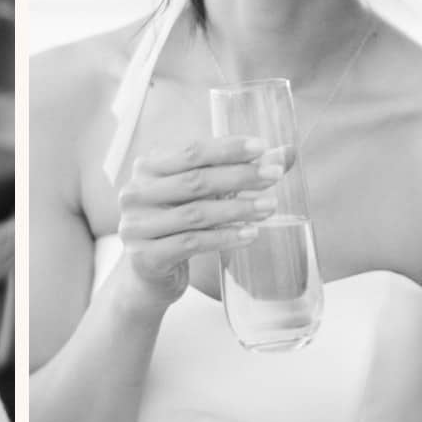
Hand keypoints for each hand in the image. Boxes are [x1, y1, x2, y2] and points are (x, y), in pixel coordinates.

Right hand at [115, 137, 284, 309]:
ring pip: (196, 213)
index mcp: (147, 168)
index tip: (262, 147)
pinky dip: (224, 238)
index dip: (227, 148)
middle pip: (195, 181)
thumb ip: (237, 172)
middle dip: (239, 176)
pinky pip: (192, 243)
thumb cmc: (178, 225)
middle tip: (273, 177)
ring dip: (238, 209)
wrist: (147, 274)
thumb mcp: (201, 195)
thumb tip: (286, 153)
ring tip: (269, 207)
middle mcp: (135, 193)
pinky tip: (250, 234)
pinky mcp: (145, 256)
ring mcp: (137, 226)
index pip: (191, 152)